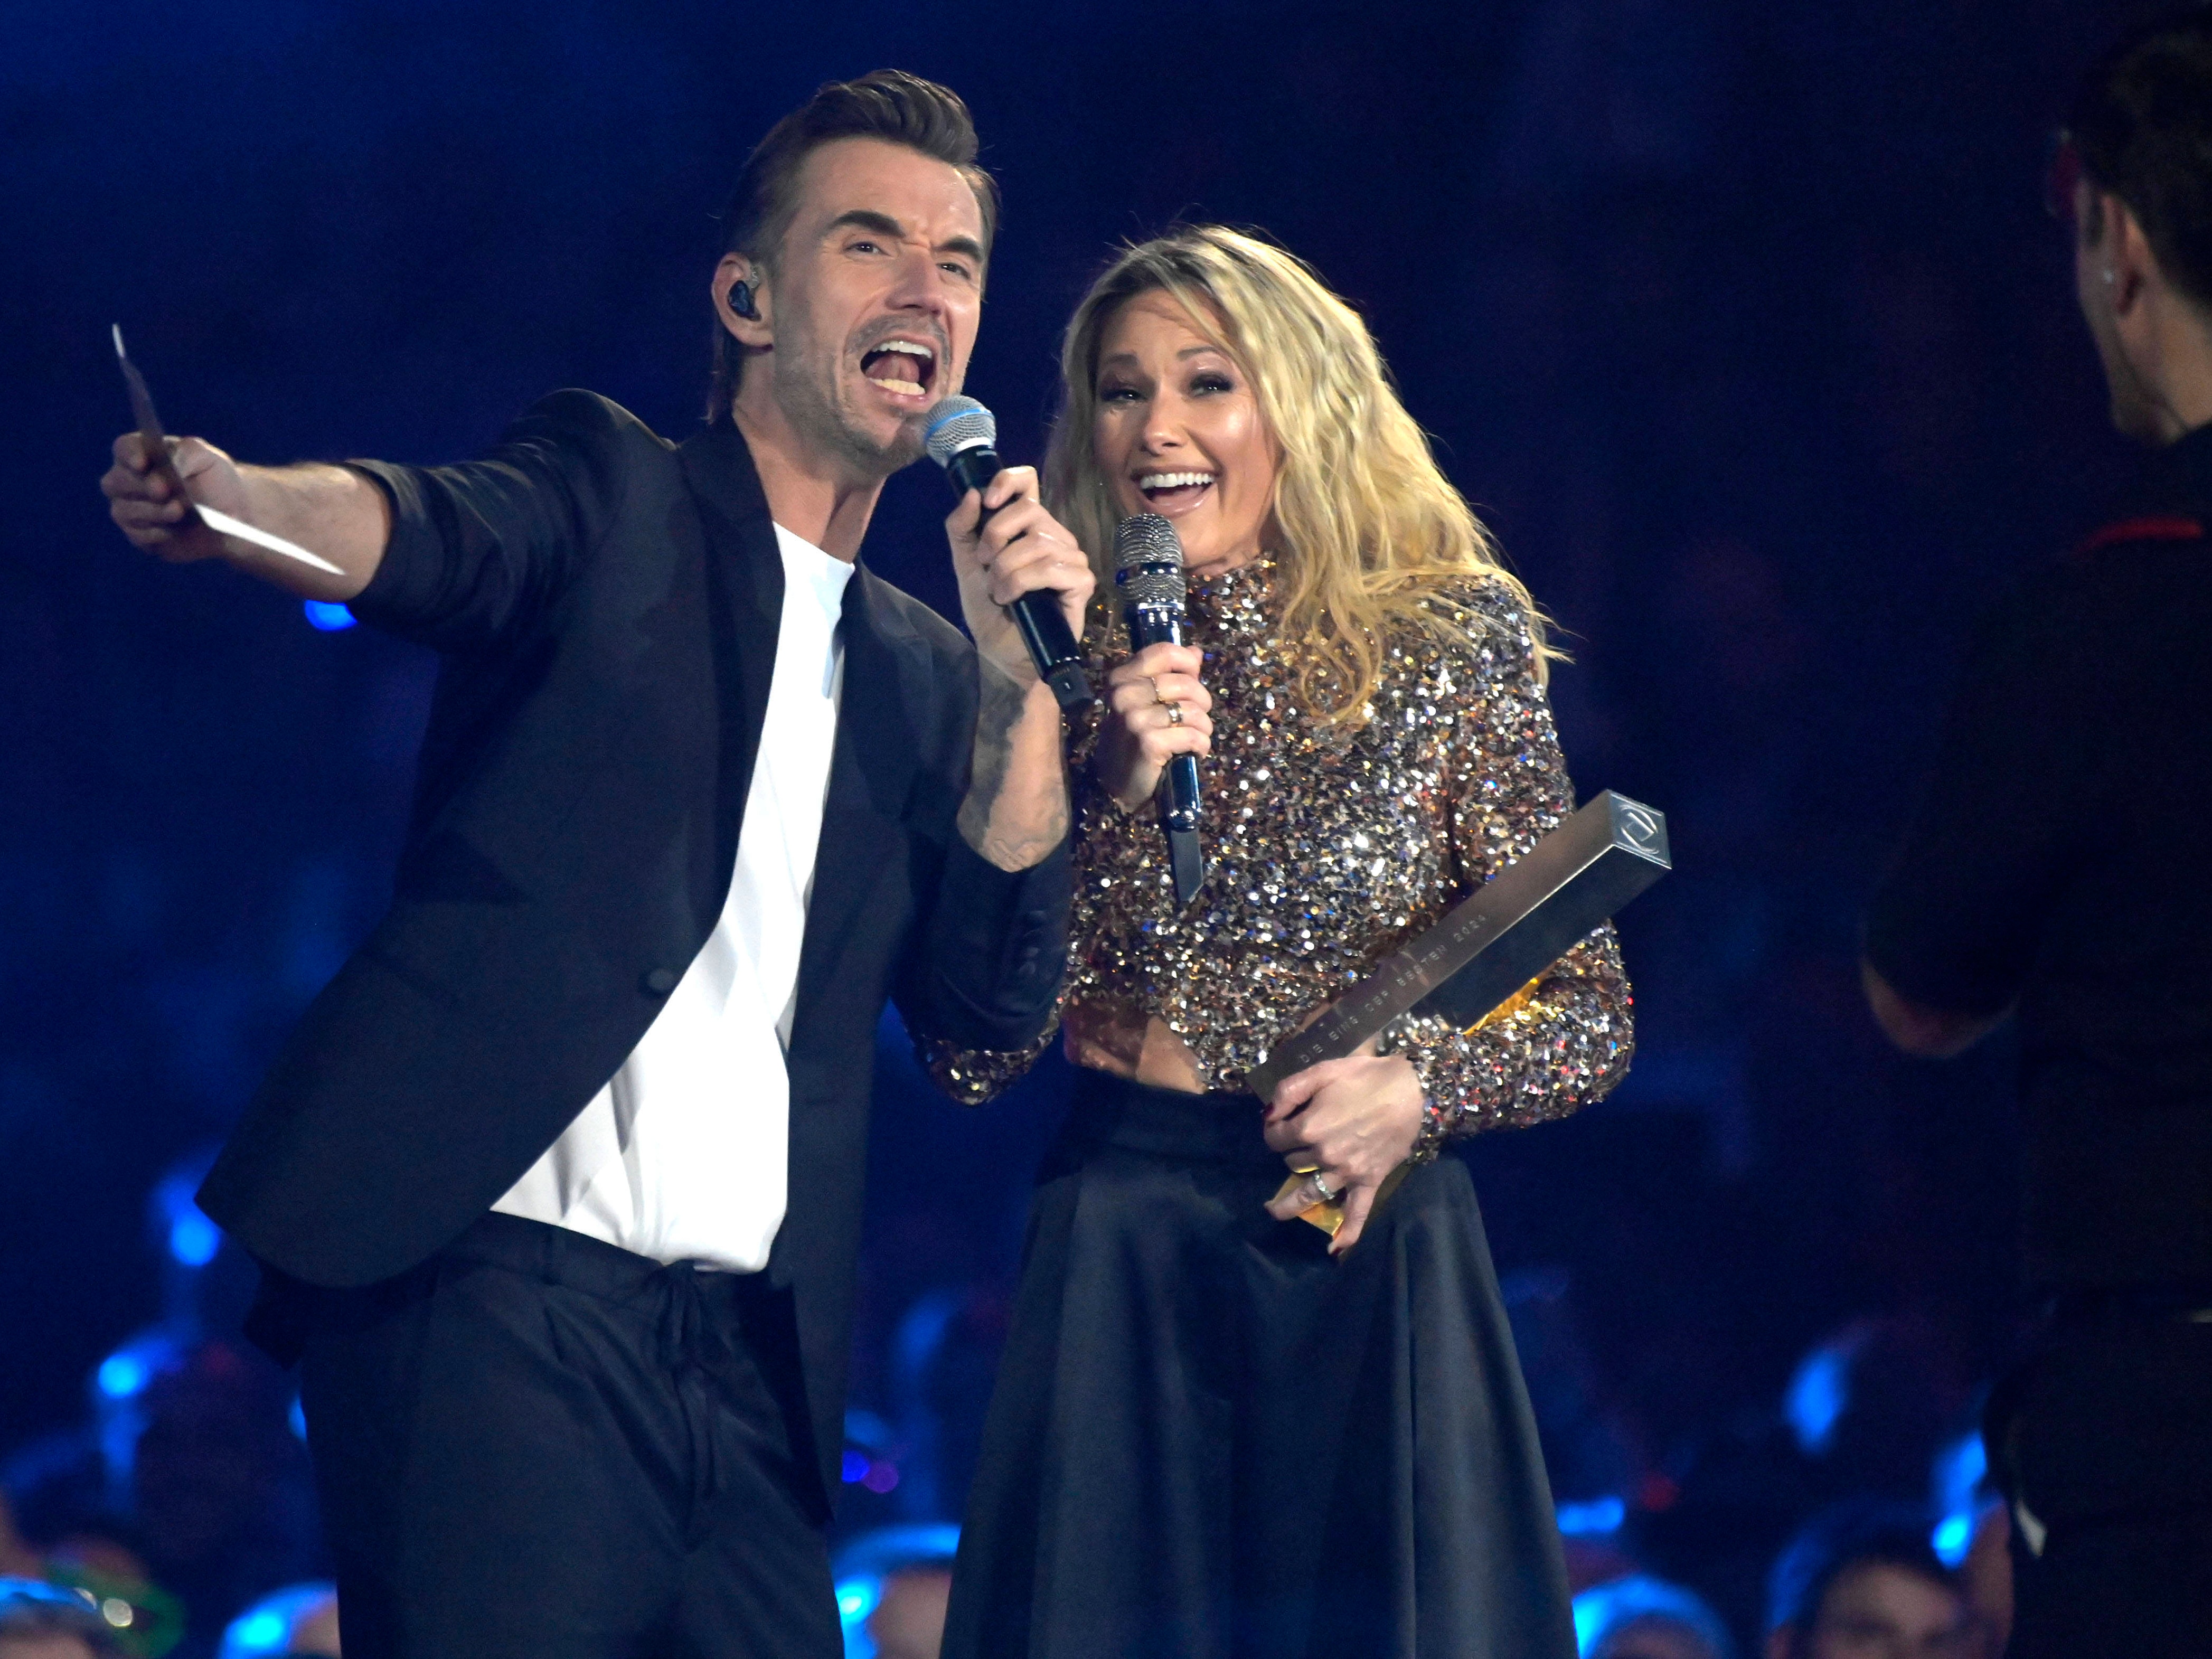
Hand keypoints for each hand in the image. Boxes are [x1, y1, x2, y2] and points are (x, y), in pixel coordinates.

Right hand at [101, 432, 249, 562]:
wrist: (232, 516)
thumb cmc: (216, 482)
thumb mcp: (210, 460)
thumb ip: (189, 452)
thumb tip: (171, 460)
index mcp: (144, 454)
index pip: (124, 448)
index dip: (129, 455)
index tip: (142, 463)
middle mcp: (128, 480)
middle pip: (116, 481)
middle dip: (141, 486)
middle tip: (165, 491)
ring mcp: (129, 508)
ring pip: (123, 510)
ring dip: (153, 511)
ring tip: (179, 511)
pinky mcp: (139, 534)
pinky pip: (136, 535)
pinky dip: (155, 533)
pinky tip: (173, 531)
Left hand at [945, 467, 1095, 683]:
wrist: (1001, 651)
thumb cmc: (989, 610)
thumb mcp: (966, 564)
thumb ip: (962, 528)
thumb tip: (972, 493)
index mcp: (1028, 526)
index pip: (1028, 481)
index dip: (1009, 481)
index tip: (989, 501)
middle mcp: (1054, 536)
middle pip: (1029, 511)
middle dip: (997, 538)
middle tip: (986, 566)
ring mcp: (1071, 559)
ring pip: (1038, 543)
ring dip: (1007, 569)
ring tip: (998, 592)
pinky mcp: (1081, 583)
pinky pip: (1053, 568)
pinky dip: (1024, 582)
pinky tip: (1013, 598)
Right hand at [1094, 642, 1212, 810]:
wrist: (1119, 784)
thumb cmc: (1136, 740)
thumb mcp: (1147, 703)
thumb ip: (1170, 675)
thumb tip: (1196, 652)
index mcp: (1121, 678)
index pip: (1164, 652)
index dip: (1188, 663)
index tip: (1194, 678)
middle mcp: (1124, 694)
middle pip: (1186, 683)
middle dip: (1202, 703)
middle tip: (1195, 720)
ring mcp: (1134, 718)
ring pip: (1193, 710)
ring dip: (1203, 728)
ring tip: (1193, 738)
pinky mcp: (1148, 741)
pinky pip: (1193, 735)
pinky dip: (1201, 745)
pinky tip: (1193, 752)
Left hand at [1261, 1054, 1424, 1252]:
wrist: (1411, 1090)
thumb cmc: (1365, 1076)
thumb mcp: (1321, 1071)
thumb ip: (1289, 1091)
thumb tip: (1269, 1114)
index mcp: (1309, 1127)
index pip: (1275, 1138)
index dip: (1273, 1129)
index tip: (1279, 1123)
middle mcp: (1324, 1155)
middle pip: (1292, 1162)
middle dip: (1290, 1152)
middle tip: (1296, 1142)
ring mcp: (1346, 1173)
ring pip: (1310, 1194)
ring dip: (1290, 1205)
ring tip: (1273, 1212)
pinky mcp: (1369, 1181)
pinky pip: (1357, 1213)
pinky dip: (1346, 1232)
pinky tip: (1333, 1249)